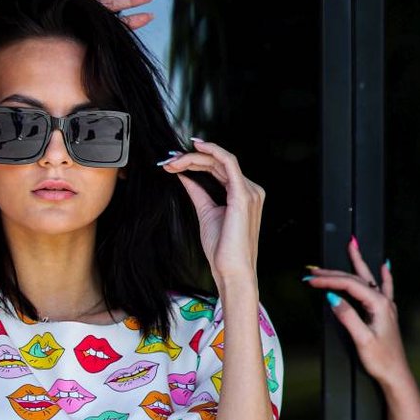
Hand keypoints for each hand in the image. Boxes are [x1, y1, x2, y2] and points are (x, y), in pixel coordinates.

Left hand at [161, 138, 262, 283]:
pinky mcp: (243, 195)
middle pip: (219, 163)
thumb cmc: (222, 250)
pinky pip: (228, 162)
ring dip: (195, 157)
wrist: (232, 271)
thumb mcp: (206, 214)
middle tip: (169, 160)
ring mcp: (249, 191)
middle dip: (191, 158)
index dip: (196, 163)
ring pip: (221, 160)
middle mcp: (251, 191)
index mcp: (243, 196)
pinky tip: (196, 149)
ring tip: (174, 161)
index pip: (219, 170)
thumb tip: (185, 176)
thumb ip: (198, 192)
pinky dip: (212, 152)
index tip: (174, 164)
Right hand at [307, 238, 411, 391]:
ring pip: (368, 278)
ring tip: (352, 245)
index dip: (328, 281)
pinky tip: (385, 266)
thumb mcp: (362, 339)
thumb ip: (348, 316)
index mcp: (378, 305)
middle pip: (356, 279)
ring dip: (357, 262)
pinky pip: (384, 288)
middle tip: (314, 269)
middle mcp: (384, 301)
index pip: (349, 285)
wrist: (396, 374)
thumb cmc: (381, 360)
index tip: (311, 281)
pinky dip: (383, 275)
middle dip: (334, 272)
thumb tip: (332, 298)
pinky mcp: (385, 313)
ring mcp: (386, 306)